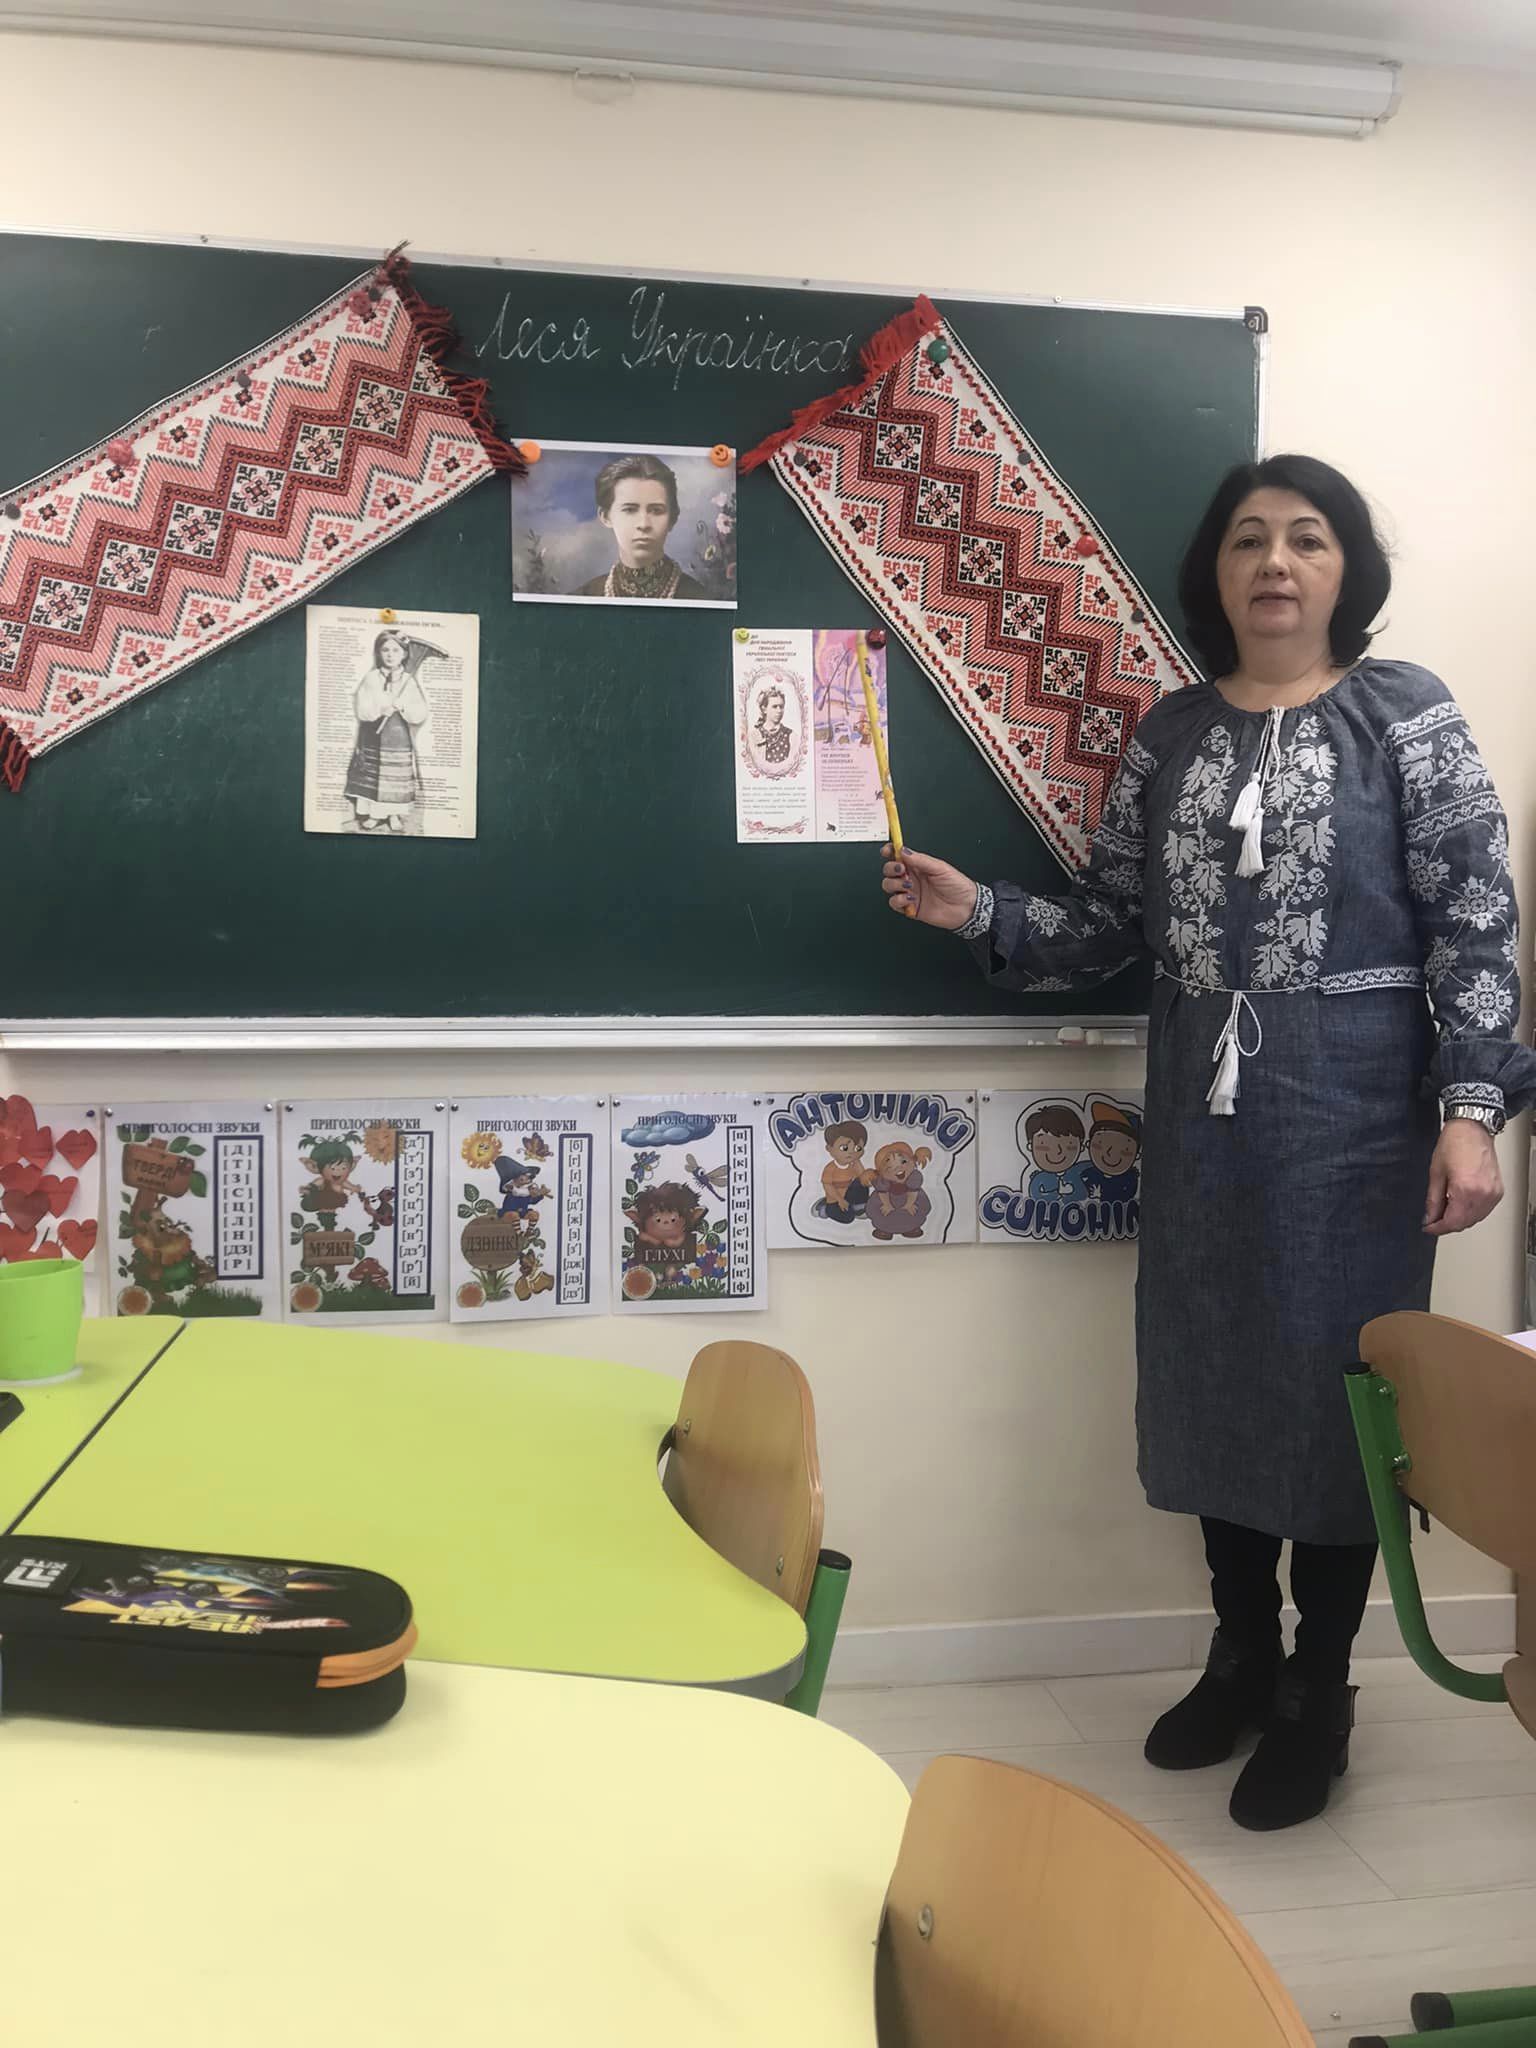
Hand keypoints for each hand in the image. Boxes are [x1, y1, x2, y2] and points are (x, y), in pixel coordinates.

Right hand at [881, 845, 980, 929]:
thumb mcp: (940, 867)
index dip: (890, 852)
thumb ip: (920, 859)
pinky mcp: (910, 907)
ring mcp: (909, 892)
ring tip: (909, 885)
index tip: (887, 850)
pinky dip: (898, 900)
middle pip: (889, 870)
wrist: (966, 907)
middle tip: (901, 869)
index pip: (898, 856)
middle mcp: (912, 878)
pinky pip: (894, 903)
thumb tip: (903, 850)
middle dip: (891, 868)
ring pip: (888, 886)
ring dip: (894, 884)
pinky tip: (910, 898)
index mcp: (918, 866)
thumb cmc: (957, 886)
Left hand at [1423, 1119, 1503, 1236]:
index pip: (1452, 1222)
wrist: (1472, 1129)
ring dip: (1459, 1220)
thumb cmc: (1454, 1144)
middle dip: (1447, 1225)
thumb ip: (1433, 1200)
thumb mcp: (1436, 1173)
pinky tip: (1460, 1205)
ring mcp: (1493, 1193)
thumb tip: (1429, 1217)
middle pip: (1464, 1223)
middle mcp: (1483, 1194)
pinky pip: (1484, 1210)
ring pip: (1475, 1219)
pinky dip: (1471, 1212)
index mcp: (1465, 1190)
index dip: (1437, 1228)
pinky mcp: (1498, 1191)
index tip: (1428, 1228)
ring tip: (1445, 1211)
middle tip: (1433, 1220)